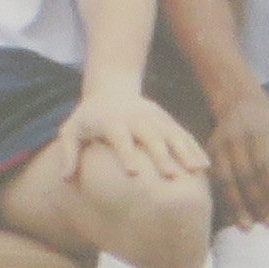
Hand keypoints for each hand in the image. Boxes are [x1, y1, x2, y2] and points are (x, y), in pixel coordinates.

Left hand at [53, 90, 209, 191]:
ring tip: (196, 172)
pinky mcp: (165, 118)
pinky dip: (193, 147)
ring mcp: (153, 117)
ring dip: (184, 152)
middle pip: (150, 136)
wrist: (110, 88)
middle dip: (161, 155)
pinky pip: (182, 133)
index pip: (120, 138)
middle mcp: (135, 118)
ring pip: (172, 134)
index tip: (133, 172)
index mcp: (111, 121)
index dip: (126, 153)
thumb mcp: (71, 130)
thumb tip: (64, 179)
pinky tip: (204, 166)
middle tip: (170, 177)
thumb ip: (68, 153)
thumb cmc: (88, 117)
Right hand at [204, 88, 268, 228]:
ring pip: (225, 180)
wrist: (241, 107)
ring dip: (236, 205)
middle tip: (268, 224)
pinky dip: (223, 200)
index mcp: (259, 132)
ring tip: (247, 227)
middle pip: (244, 175)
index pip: (264, 164)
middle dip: (256, 201)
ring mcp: (218, 146)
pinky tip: (233, 217)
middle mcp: (235, 138)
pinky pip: (214, 181)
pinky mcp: (208, 154)